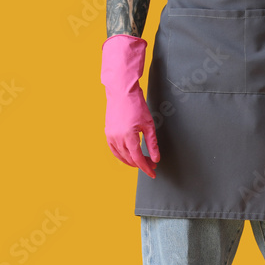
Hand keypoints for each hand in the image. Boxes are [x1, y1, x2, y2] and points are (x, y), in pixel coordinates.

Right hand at [101, 35, 159, 178]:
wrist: (121, 92)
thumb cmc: (136, 105)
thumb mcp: (149, 125)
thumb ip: (152, 144)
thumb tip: (156, 158)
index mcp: (128, 136)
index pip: (138, 159)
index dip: (146, 168)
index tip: (153, 173)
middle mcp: (117, 138)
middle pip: (130, 159)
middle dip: (142, 164)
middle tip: (152, 164)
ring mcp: (110, 136)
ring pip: (121, 156)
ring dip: (132, 161)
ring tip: (142, 161)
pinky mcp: (107, 133)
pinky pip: (114, 150)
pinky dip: (122, 156)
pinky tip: (129, 156)